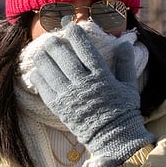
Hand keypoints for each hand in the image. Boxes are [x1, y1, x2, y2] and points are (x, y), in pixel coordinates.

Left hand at [28, 23, 154, 166]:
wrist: (113, 138)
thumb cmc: (123, 110)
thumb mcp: (129, 86)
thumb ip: (126, 63)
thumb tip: (126, 42)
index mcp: (102, 78)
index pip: (87, 51)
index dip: (77, 37)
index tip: (70, 28)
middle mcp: (84, 85)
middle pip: (66, 60)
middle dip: (56, 46)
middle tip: (50, 38)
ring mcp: (70, 97)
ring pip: (52, 73)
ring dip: (44, 60)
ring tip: (40, 51)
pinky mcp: (60, 109)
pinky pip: (46, 90)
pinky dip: (39, 79)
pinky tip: (36, 71)